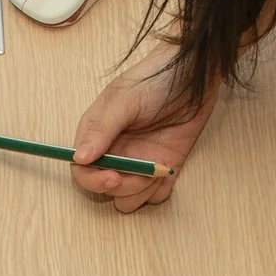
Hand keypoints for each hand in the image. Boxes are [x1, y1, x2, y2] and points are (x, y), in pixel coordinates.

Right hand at [70, 45, 217, 213]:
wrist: (195, 77)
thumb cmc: (155, 79)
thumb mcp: (123, 99)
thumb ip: (101, 130)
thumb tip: (80, 158)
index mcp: (97, 135)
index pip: (82, 170)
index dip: (94, 180)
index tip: (114, 178)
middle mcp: (115, 152)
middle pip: (106, 189)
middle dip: (125, 186)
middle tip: (146, 171)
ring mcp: (139, 163)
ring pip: (129, 198)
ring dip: (142, 192)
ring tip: (160, 169)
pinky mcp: (162, 170)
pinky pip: (155, 197)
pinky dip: (161, 189)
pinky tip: (170, 169)